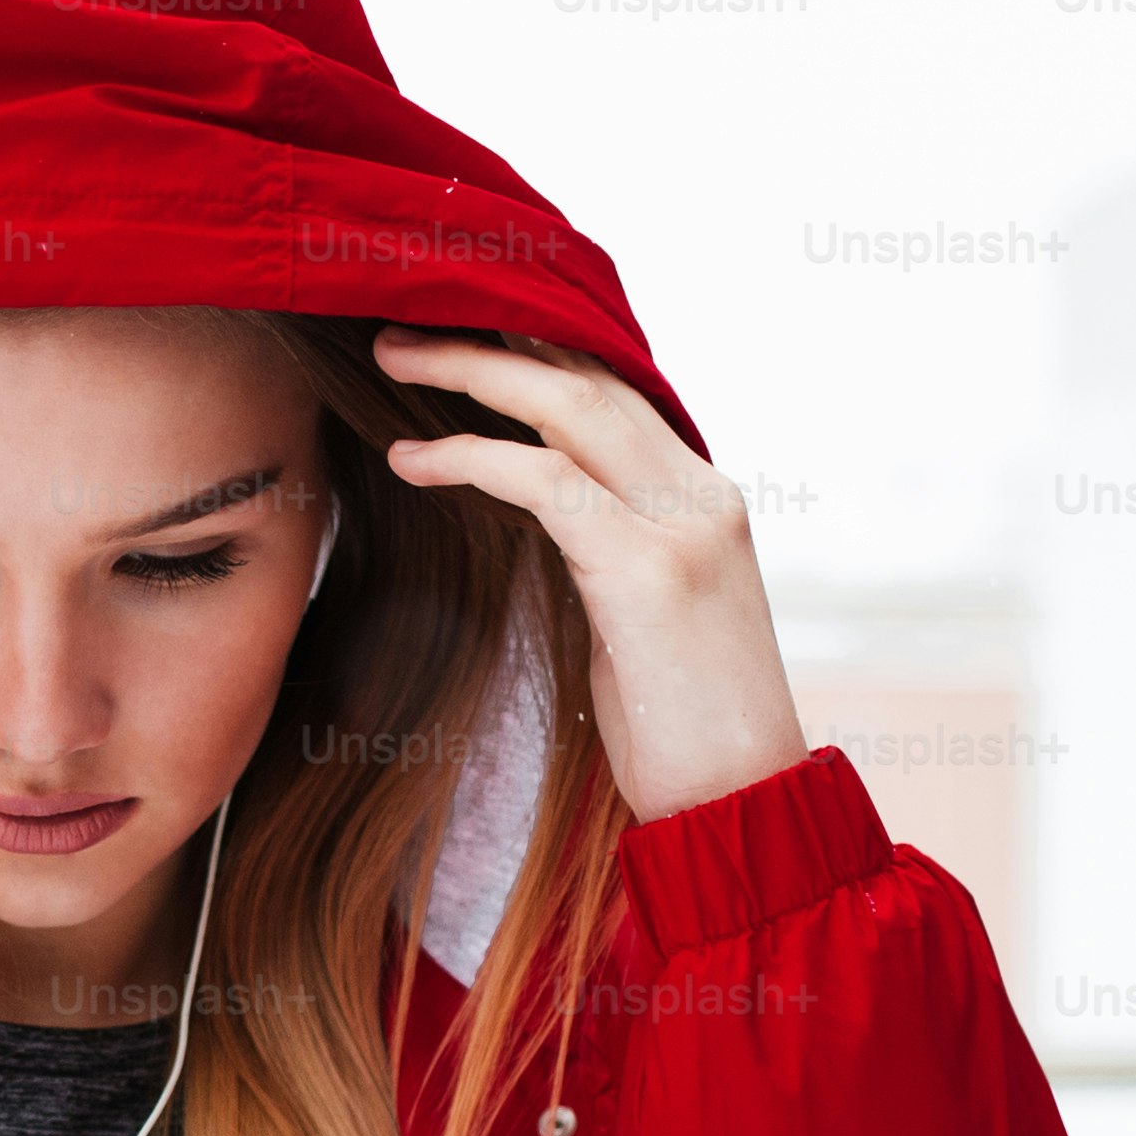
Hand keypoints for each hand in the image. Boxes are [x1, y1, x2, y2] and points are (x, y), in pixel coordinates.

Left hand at [372, 329, 811, 820]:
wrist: (746, 809)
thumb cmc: (682, 733)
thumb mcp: (643, 620)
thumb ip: (606, 552)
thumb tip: (537, 515)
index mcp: (706, 499)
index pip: (617, 389)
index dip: (535, 349)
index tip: (460, 327)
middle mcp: (703, 495)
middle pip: (588, 376)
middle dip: (490, 339)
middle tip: (400, 326)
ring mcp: (683, 527)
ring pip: (567, 406)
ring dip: (470, 371)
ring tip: (390, 358)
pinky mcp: (647, 573)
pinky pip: (544, 482)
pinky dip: (470, 457)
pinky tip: (411, 461)